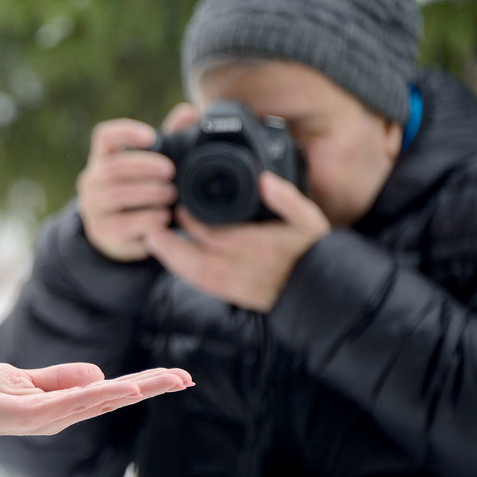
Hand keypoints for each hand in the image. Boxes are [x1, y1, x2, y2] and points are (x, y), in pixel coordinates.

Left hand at [0, 362, 192, 436]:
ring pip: (98, 400)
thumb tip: (100, 375)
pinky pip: (68, 402)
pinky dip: (96, 394)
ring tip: (166, 378)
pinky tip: (120, 386)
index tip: (177, 375)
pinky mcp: (28, 415)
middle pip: (113, 398)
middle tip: (187, 377)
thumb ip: (60, 378)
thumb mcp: (24, 378)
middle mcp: (59, 415)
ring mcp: (45, 417)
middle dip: (151, 387)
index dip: (144, 383)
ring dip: (132, 388)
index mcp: (60, 405)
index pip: (110, 392)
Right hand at [76, 104, 199, 261]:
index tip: (151, 136)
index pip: (104, 137)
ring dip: (147, 194)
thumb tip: (189, 112)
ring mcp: (93, 209)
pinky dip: (146, 220)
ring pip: (116, 196)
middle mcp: (91, 182)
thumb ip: (169, 140)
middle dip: (145, 167)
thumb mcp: (151, 168)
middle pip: (113, 167)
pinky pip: (122, 225)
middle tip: (171, 172)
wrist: (118, 234)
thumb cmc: (139, 192)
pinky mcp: (102, 234)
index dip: (126, 133)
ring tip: (170, 195)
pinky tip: (162, 218)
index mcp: (102, 159)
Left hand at [145, 171, 330, 311]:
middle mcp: (243, 266)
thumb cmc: (315, 252)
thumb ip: (287, 199)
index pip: (214, 232)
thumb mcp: (309, 219)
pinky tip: (174, 264)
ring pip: (195, 272)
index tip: (179, 207)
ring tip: (153, 242)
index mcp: (257, 244)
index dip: (191, 220)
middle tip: (154, 225)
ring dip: (171, 258)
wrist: (324, 292)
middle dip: (172, 240)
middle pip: (197, 253)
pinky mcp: (237, 296)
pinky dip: (186, 274)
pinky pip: (205, 286)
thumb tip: (266, 180)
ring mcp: (238, 284)